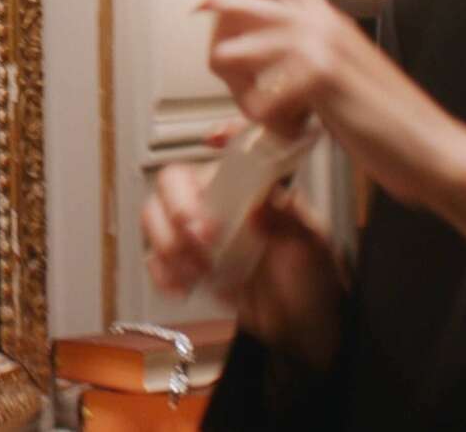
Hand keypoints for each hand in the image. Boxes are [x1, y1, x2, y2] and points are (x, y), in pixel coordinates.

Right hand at [142, 126, 345, 370]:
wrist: (301, 328)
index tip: (213, 141)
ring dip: (168, 241)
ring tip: (197, 268)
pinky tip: (182, 285)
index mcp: (250, 189)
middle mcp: (218, 203)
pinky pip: (154, 259)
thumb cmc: (310, 280)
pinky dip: (161, 272)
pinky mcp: (185, 265)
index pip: (231, 151)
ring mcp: (197, 234)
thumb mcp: (311, 248)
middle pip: (174, 182)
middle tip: (201, 235)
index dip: (221, 136)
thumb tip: (261, 206)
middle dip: (179, 206)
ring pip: (155, 216)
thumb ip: (290, 223)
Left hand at [200, 0, 465, 259]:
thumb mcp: (335, 86)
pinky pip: (260, 95)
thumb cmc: (389, 123)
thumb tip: (243, 96)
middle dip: (220, 42)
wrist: (433, 148)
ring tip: (268, 116)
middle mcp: (321, 23)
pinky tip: (291, 132)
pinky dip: (264, 121)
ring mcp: (321, 45)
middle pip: (238, 3)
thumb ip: (292, 78)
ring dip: (240, 90)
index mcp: (326, 19)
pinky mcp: (322, 77)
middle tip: (226, 75)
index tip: (206, 10)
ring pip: (236, 50)